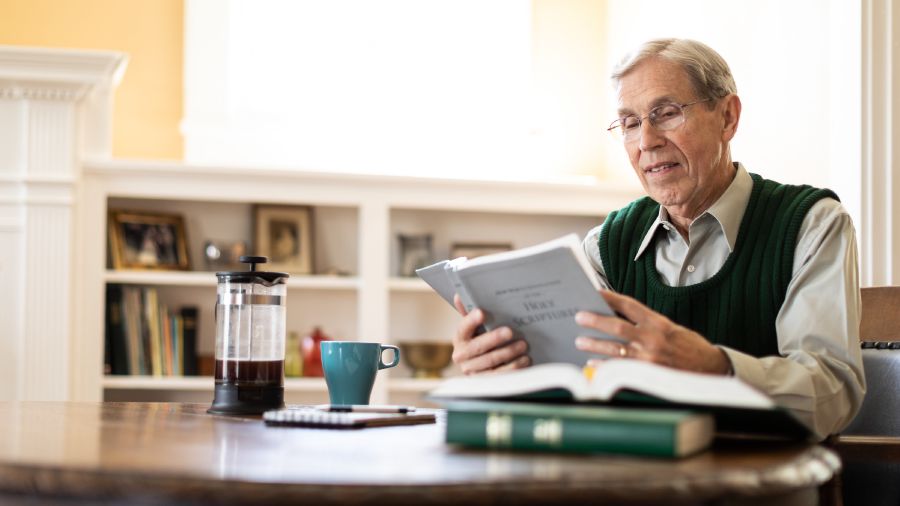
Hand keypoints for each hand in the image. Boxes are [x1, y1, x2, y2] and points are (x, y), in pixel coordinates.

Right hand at [451, 294, 530, 374]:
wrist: (480, 367)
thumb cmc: (480, 340)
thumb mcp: (475, 328)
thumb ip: (469, 312)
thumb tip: (459, 294)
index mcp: (460, 338)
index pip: (463, 328)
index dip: (471, 320)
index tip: (482, 312)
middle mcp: (461, 356)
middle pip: (478, 347)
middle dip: (495, 338)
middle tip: (511, 331)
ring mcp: (472, 370)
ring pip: (491, 362)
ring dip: (508, 353)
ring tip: (523, 345)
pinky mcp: (485, 382)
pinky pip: (500, 375)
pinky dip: (513, 367)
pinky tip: (525, 360)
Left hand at [574, 290, 730, 374]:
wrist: (711, 369)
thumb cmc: (689, 347)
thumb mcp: (671, 329)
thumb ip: (647, 324)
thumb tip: (618, 316)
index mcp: (659, 322)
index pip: (629, 305)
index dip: (609, 297)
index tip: (594, 292)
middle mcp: (653, 338)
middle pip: (617, 326)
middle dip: (595, 320)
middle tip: (578, 316)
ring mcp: (650, 357)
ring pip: (615, 349)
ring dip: (595, 344)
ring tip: (580, 341)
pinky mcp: (648, 374)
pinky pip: (620, 369)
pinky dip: (604, 366)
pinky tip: (592, 363)